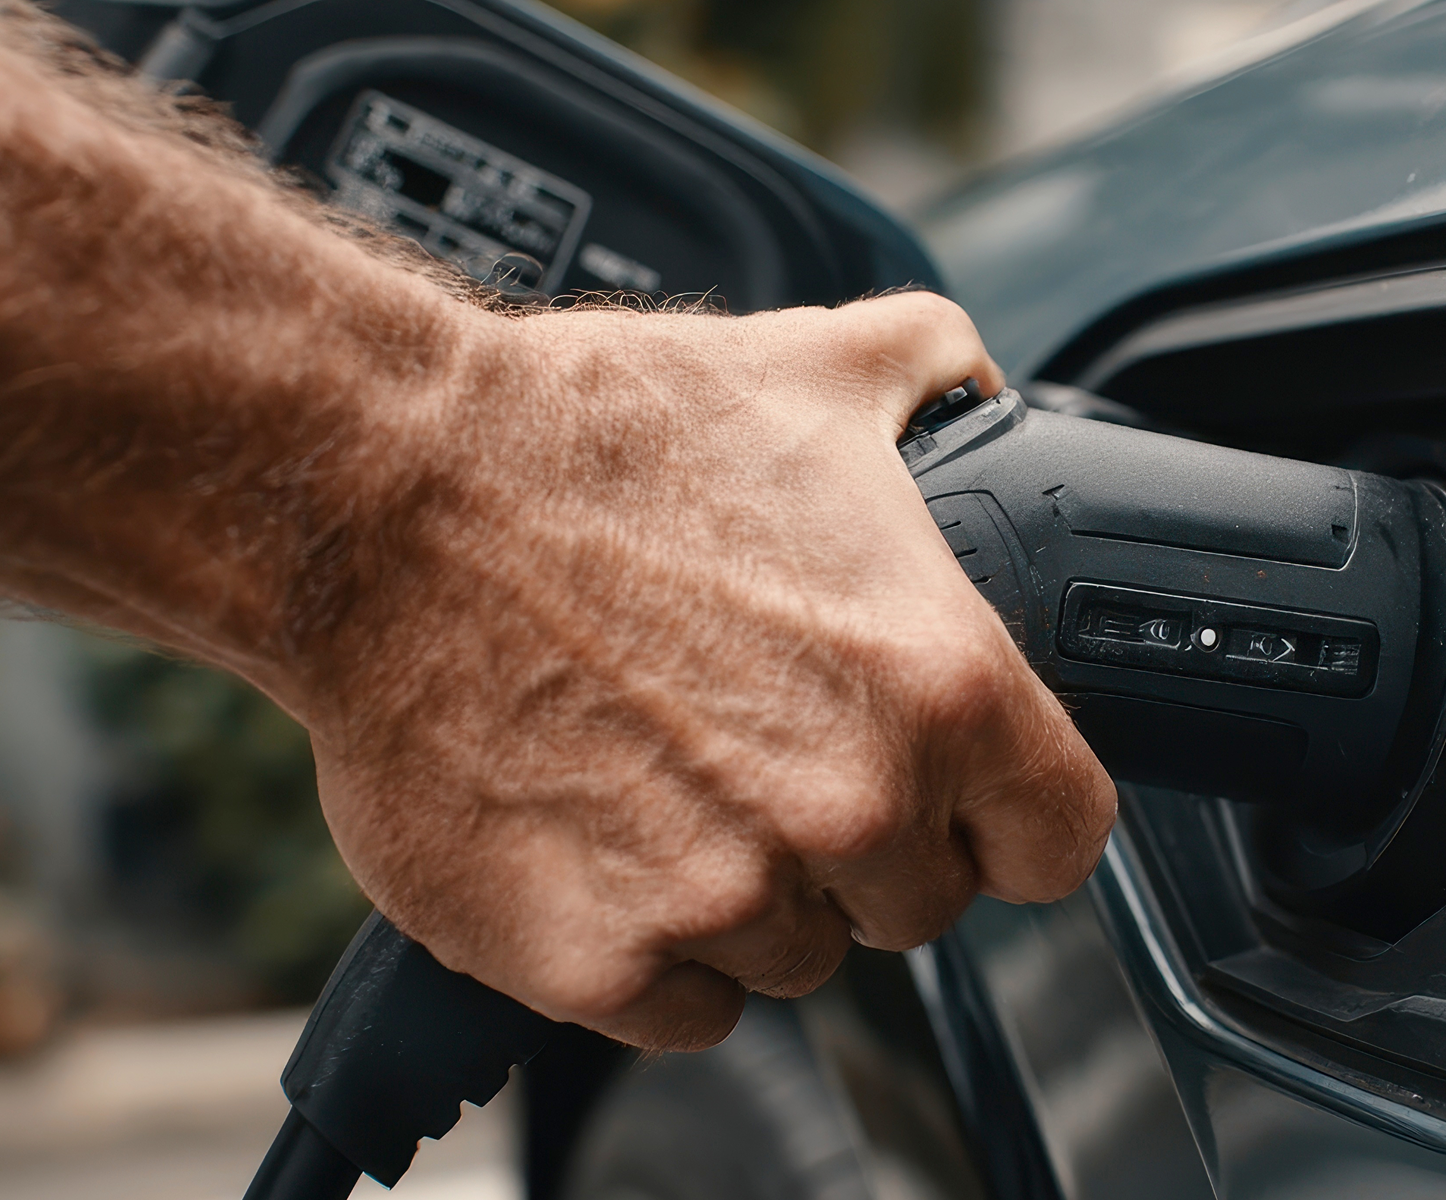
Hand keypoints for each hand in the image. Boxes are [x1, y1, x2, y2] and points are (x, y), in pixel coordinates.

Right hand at [292, 293, 1116, 1049]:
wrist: (384, 495)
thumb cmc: (586, 436)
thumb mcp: (809, 370)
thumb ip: (937, 381)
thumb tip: (981, 393)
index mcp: (938, 683)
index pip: (1061, 838)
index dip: (1012, 818)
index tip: (967, 803)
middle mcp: (850, 806)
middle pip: (920, 906)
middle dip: (863, 846)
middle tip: (767, 752)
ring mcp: (724, 897)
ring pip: (797, 959)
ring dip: (752, 895)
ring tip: (667, 778)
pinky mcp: (596, 960)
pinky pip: (681, 1009)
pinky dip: (649, 947)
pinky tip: (603, 841)